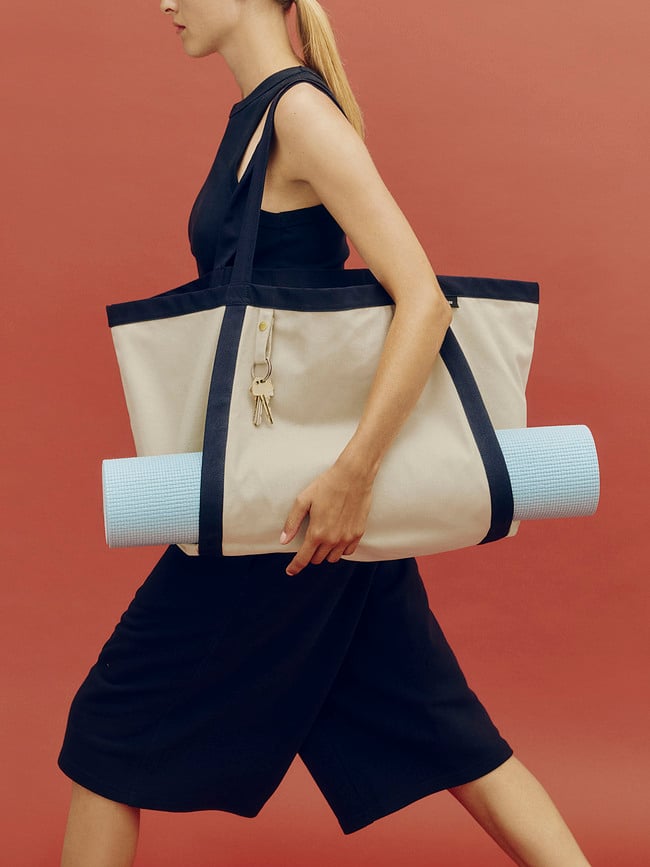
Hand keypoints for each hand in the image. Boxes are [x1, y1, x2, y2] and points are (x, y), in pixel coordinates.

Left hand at [280, 460, 373, 574]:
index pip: (303, 558)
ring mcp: (347, 538)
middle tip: (309, 541)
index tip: (291, 571)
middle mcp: (332, 539)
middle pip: (317, 559)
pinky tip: (336, 539)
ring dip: (325, 553)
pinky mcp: (358, 534)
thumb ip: (292, 523)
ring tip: (322, 540)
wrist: (353, 476)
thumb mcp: (303, 500)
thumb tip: (283, 541)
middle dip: (310, 554)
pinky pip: (347, 552)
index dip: (295, 566)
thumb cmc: (326, 485)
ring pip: (332, 558)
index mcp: (317, 532)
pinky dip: (340, 550)